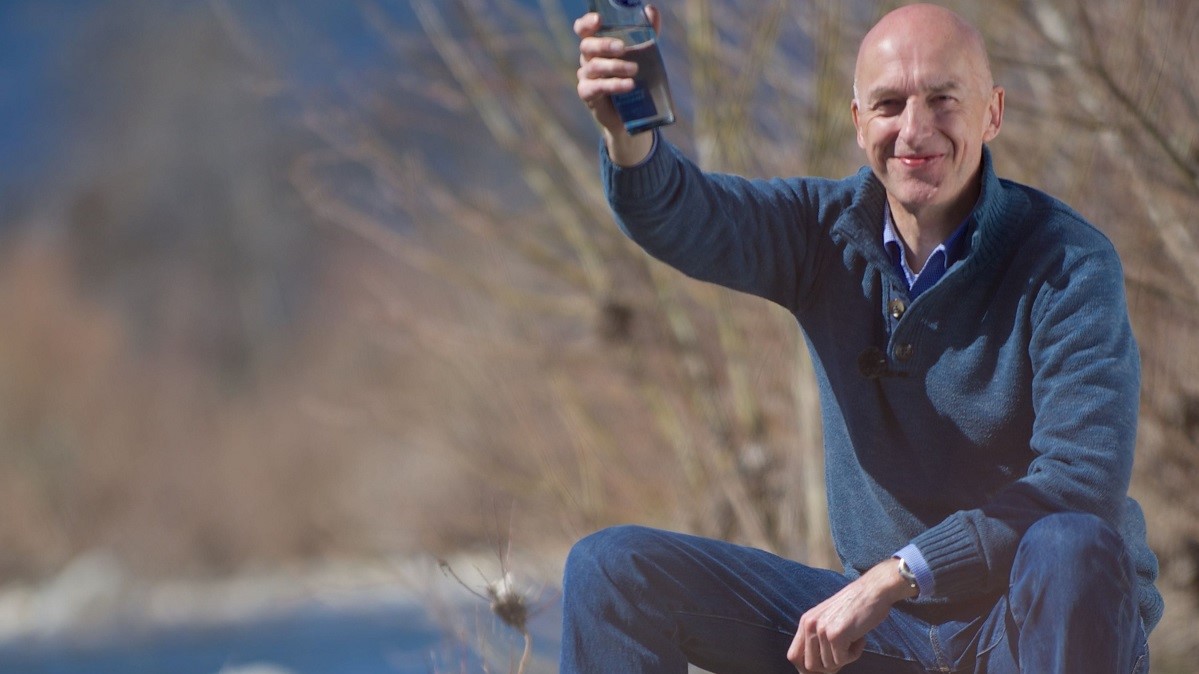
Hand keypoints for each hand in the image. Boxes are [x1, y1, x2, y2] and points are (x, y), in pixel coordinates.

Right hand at [573, 7, 659, 164]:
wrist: (632, 113)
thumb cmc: (635, 76)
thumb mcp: (644, 53)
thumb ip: (648, 31)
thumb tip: (651, 11)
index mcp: (596, 45)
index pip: (583, 29)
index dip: (587, 23)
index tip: (598, 20)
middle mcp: (587, 58)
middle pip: (587, 46)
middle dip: (604, 45)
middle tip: (623, 48)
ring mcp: (586, 77)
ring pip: (594, 67)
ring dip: (615, 67)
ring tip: (635, 70)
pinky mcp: (588, 95)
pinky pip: (596, 87)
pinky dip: (614, 85)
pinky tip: (629, 85)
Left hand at [786, 559, 914, 672]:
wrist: (873, 590)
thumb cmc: (856, 607)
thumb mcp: (829, 620)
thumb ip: (819, 639)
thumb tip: (814, 670)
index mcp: (806, 622)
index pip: (793, 655)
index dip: (806, 669)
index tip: (822, 670)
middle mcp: (809, 625)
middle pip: (809, 666)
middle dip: (828, 667)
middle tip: (844, 654)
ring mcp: (821, 629)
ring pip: (828, 666)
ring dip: (844, 659)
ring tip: (853, 640)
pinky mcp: (835, 635)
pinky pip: (842, 661)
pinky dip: (854, 655)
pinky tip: (860, 638)